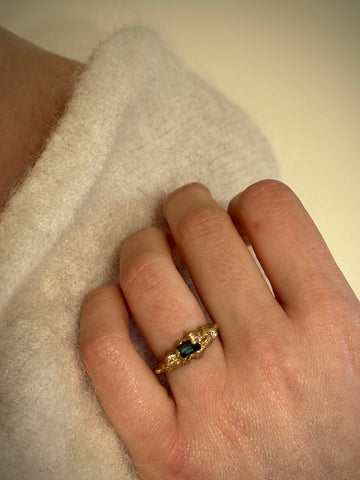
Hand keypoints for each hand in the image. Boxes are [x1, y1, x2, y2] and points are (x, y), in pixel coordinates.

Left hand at [79, 180, 359, 479]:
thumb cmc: (338, 437)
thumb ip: (309, 290)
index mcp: (334, 327)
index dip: (246, 200)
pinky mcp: (164, 449)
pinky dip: (98, 311)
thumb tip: (248, 234)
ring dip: (139, 247)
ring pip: (147, 277)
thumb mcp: (353, 352)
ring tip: (147, 252)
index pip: (272, 212)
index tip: (234, 213)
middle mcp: (275, 360)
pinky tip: (113, 304)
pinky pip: (104, 350)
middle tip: (179, 214)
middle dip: (183, 208)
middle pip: (202, 233)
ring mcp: (215, 406)